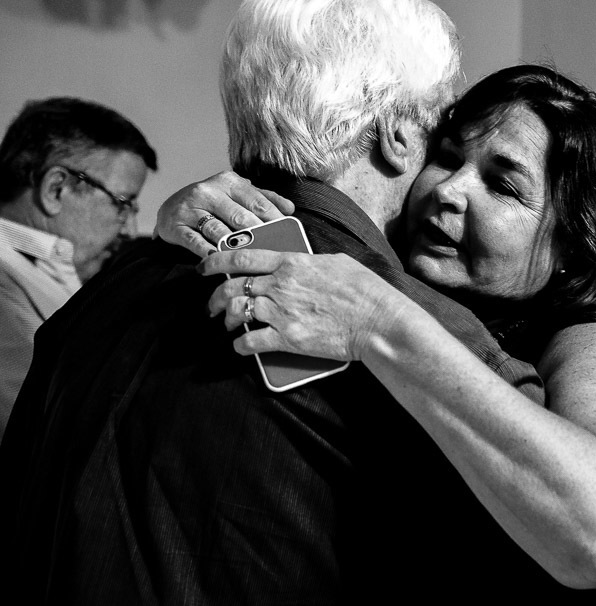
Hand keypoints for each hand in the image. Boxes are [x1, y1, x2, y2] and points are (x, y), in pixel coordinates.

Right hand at [155, 171, 295, 256]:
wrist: (172, 210)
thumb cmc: (214, 204)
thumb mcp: (237, 195)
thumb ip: (264, 199)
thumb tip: (290, 209)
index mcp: (228, 182)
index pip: (257, 202)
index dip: (274, 219)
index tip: (288, 234)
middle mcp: (208, 191)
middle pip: (240, 217)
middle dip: (259, 235)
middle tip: (274, 250)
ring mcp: (190, 208)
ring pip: (218, 231)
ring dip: (234, 247)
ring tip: (250, 258)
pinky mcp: (175, 226)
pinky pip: (195, 242)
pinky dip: (208, 252)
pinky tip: (219, 259)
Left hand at [199, 248, 393, 361]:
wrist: (378, 321)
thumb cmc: (366, 291)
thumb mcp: (337, 262)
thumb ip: (311, 261)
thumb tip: (301, 264)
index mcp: (291, 263)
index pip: (241, 256)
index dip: (215, 260)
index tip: (205, 266)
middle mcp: (280, 284)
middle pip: (232, 286)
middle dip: (215, 296)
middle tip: (213, 304)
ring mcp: (282, 312)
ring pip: (237, 312)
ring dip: (227, 320)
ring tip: (229, 325)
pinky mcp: (288, 339)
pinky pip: (251, 342)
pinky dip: (241, 346)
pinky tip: (241, 347)